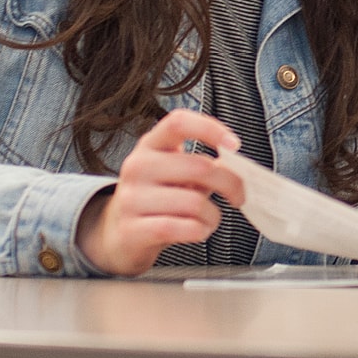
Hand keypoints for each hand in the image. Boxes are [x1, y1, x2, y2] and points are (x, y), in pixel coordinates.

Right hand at [75, 109, 245, 276]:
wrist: (118, 235)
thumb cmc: (158, 198)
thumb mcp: (176, 174)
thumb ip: (204, 166)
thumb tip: (237, 166)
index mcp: (150, 145)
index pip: (178, 123)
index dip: (210, 129)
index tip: (234, 145)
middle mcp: (137, 166)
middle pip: (200, 167)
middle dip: (231, 184)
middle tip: (239, 196)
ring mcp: (131, 198)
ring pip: (194, 202)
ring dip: (214, 215)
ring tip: (210, 219)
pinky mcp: (132, 230)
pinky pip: (181, 227)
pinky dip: (200, 231)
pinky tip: (199, 230)